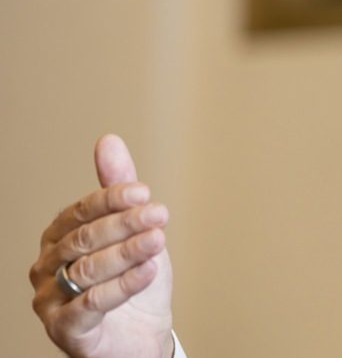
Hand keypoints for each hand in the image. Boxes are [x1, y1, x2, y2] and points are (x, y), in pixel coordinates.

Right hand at [29, 135, 174, 357]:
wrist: (140, 335)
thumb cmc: (133, 280)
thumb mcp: (134, 231)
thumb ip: (118, 190)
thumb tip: (108, 140)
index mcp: (59, 237)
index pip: (80, 211)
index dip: (111, 199)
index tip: (144, 192)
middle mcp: (47, 267)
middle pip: (85, 238)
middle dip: (125, 224)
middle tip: (160, 213)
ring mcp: (51, 300)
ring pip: (89, 269)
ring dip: (128, 252)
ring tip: (158, 240)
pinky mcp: (65, 330)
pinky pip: (92, 304)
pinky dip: (123, 286)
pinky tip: (149, 272)